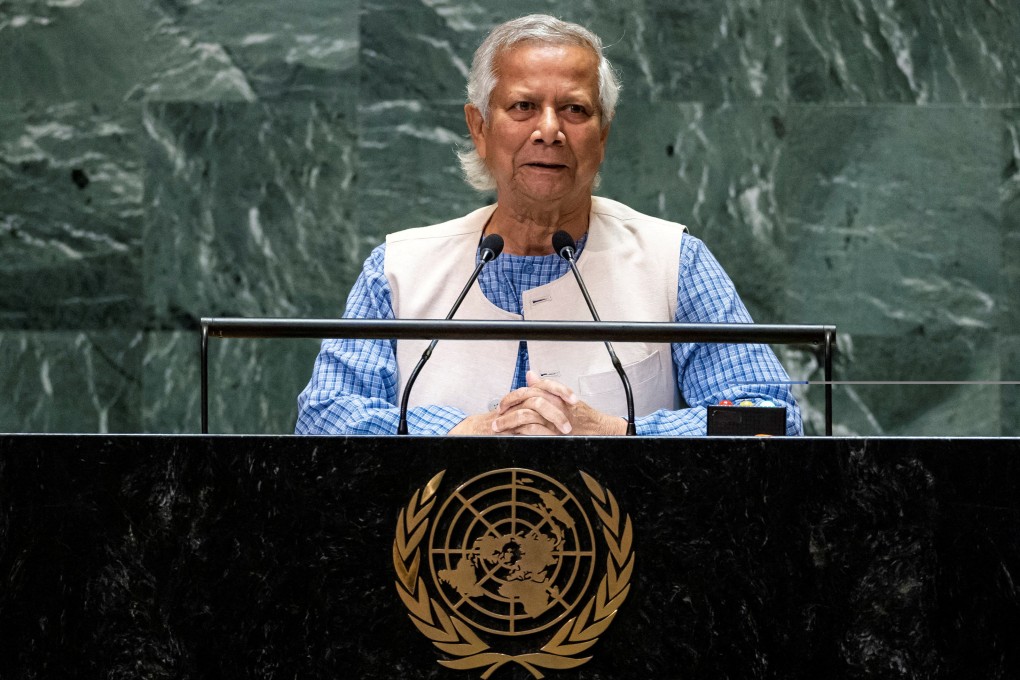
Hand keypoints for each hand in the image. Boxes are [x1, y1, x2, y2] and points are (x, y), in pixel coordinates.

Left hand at [492, 371, 627, 435]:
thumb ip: (545, 387)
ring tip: (499, 427)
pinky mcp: (554, 432)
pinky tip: (514, 434)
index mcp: (554, 394)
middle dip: (507, 406)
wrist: (598, 430)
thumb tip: (530, 375)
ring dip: (509, 421)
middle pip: (525, 398)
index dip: (513, 396)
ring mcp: (554, 418)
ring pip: (526, 414)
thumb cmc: (582, 416)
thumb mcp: (564, 398)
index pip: (529, 388)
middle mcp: (554, 403)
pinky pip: (533, 430)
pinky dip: (521, 432)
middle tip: (497, 415)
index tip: (502, 404)